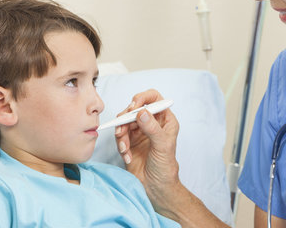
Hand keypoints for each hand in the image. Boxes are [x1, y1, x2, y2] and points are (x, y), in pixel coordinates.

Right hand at [114, 89, 180, 210]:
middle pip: (134, 108)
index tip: (134, 106)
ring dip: (121, 134)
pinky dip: (121, 145)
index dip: (143, 98)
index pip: (154, 98)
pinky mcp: (129, 142)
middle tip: (122, 128)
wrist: (155, 188)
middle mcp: (152, 123)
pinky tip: (127, 156)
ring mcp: (140, 132)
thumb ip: (152, 128)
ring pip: (124, 122)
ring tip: (125, 148)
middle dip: (126, 118)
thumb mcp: (162, 146)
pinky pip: (120, 136)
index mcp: (165, 120)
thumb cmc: (165, 167)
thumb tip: (142, 112)